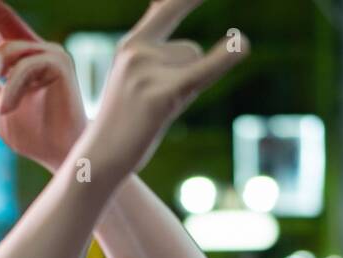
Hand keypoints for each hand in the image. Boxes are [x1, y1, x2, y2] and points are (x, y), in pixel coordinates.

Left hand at [0, 1, 86, 169]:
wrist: (60, 156)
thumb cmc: (31, 135)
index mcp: (20, 54)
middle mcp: (37, 46)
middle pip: (2, 16)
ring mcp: (50, 52)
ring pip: (7, 50)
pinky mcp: (60, 64)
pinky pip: (24, 67)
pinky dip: (9, 89)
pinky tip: (2, 110)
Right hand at [81, 0, 248, 178]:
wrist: (100, 157)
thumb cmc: (122, 122)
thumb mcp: (133, 78)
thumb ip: (155, 49)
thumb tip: (175, 24)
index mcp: (130, 45)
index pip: (166, 7)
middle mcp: (137, 51)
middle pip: (188, 50)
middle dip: (190, 62)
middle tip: (168, 89)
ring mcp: (147, 72)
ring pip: (194, 69)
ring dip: (186, 91)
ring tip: (157, 113)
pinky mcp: (162, 95)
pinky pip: (203, 71)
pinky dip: (225, 58)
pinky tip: (242, 45)